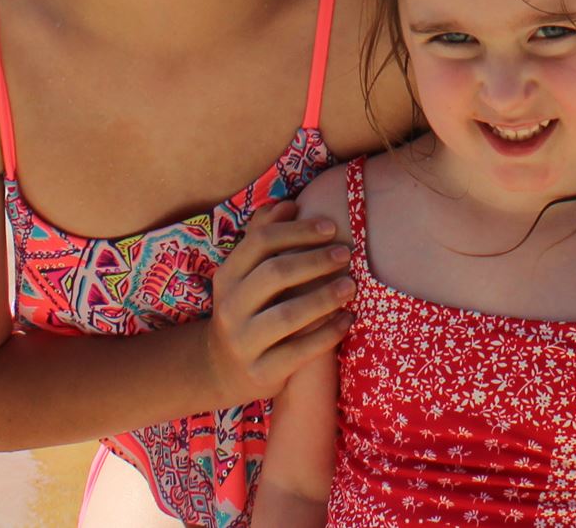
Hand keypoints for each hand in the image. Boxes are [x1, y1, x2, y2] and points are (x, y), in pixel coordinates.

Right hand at [206, 199, 351, 402]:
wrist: (223, 369)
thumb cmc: (247, 309)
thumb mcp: (245, 275)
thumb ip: (262, 237)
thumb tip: (287, 203)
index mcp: (227, 276)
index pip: (260, 241)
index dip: (298, 231)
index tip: (331, 227)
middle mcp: (231, 308)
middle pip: (274, 274)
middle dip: (314, 260)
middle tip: (346, 254)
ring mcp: (244, 342)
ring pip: (287, 315)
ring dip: (324, 297)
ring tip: (352, 286)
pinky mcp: (262, 372)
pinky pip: (299, 352)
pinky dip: (327, 334)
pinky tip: (348, 320)